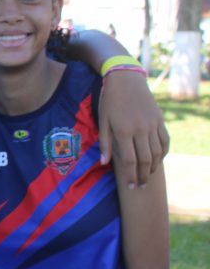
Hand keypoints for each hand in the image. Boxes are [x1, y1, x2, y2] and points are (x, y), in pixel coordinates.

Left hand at [98, 70, 168, 188]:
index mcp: (124, 131)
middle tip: (140, 187)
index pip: (129, 160)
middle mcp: (141, 129)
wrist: (126, 80)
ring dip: (153, 167)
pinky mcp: (160, 120)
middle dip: (142, 176)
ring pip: (158, 152)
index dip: (130, 176)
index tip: (130, 187)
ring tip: (147, 176)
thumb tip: (104, 164)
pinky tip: (158, 160)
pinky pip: (165, 140)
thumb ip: (105, 143)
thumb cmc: (110, 101)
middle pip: (145, 159)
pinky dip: (163, 153)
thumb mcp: (103, 121)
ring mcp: (152, 124)